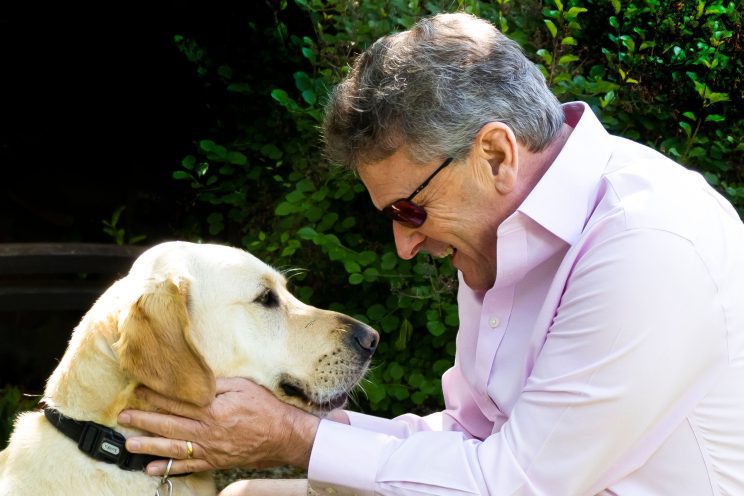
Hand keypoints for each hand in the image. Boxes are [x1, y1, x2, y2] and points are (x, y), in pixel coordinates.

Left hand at [117, 377, 319, 475]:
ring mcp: (209, 449)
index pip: (177, 401)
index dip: (155, 396)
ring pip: (172, 448)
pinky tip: (151, 469)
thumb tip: (195, 381)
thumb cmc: (265, 409)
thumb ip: (217, 384)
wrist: (283, 437)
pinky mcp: (215, 461)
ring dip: (148, 446)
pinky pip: (187, 466)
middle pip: (169, 425)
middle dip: (143, 420)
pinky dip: (168, 469)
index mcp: (213, 409)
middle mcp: (207, 431)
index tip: (138, 391)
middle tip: (124, 417)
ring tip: (129, 443)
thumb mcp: (242, 386)